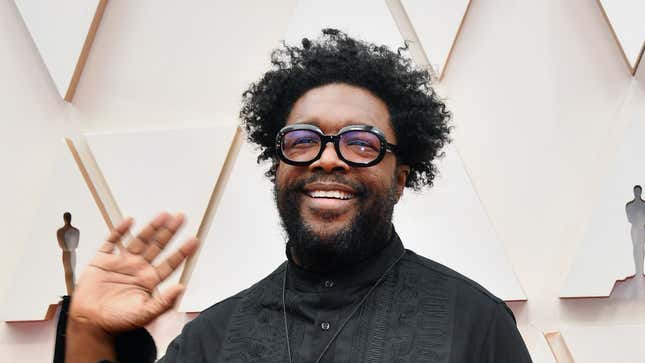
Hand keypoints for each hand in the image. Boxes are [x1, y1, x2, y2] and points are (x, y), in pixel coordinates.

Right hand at [69, 212, 198, 334]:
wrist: (88, 322)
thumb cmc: (116, 321)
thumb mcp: (144, 314)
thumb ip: (163, 302)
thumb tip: (181, 288)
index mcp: (149, 281)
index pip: (170, 263)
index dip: (182, 251)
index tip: (194, 240)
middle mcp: (138, 269)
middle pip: (157, 246)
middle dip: (169, 232)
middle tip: (180, 218)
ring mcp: (121, 263)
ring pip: (139, 240)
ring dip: (151, 228)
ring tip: (164, 215)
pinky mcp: (103, 260)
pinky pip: (112, 241)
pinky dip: (120, 231)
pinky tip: (129, 221)